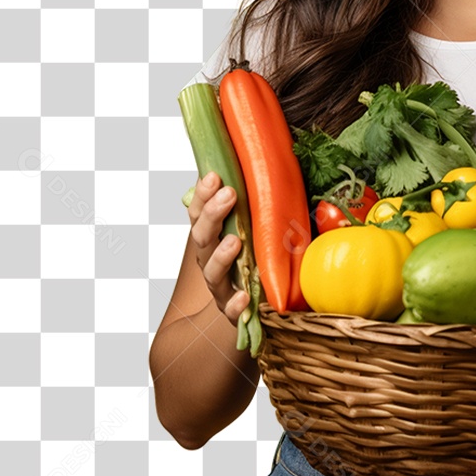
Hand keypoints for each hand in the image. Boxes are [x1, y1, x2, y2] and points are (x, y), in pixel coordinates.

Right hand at [187, 171, 250, 327]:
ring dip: (221, 255)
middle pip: (202, 236)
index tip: (214, 175)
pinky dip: (236, 305)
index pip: (199, 212)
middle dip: (213, 213)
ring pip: (212, 271)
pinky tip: (245, 298)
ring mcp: (221, 286)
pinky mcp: (233, 312)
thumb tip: (276, 163)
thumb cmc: (254, 255)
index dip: (203, 194)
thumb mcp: (258, 224)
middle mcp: (210, 258)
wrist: (245, 307)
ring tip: (234, 241)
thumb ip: (261, 200)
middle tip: (229, 194)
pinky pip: (231, 311)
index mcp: (213, 235)